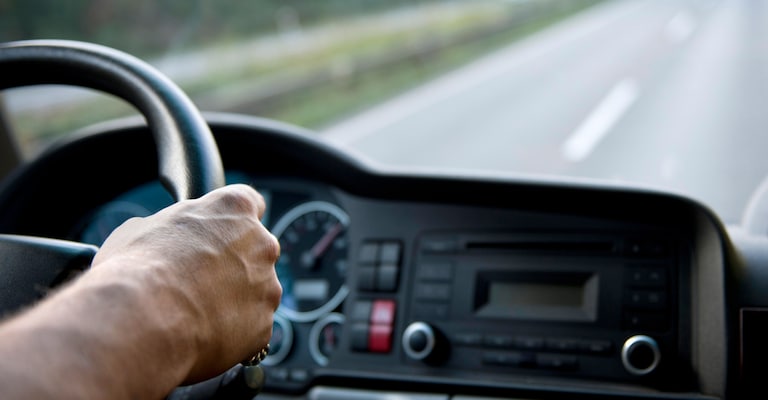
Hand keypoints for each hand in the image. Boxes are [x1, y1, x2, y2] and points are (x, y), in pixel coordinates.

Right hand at [92, 184, 281, 382]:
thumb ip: (171, 228)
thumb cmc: (137, 269)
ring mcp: (267, 287)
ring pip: (256, 292)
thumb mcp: (141, 229)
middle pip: (256, 251)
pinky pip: (251, 327)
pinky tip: (201, 335)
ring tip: (194, 313)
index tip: (221, 232)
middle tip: (198, 281)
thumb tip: (163, 238)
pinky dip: (232, 332)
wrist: (143, 321)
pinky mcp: (264, 326)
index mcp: (234, 209)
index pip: (250, 203)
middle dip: (233, 264)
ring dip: (234, 300)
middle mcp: (261, 244)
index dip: (232, 221)